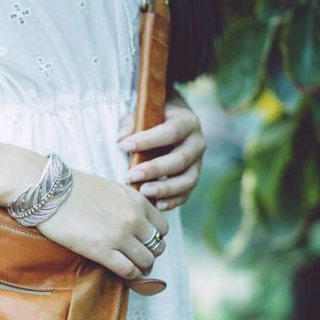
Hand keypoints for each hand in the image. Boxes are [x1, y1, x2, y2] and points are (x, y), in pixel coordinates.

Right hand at [34, 168, 168, 281]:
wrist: (48, 191)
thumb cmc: (73, 189)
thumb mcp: (110, 190)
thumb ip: (127, 205)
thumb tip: (133, 224)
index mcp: (137, 201)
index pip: (162, 227)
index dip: (154, 238)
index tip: (143, 243)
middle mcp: (134, 218)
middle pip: (158, 247)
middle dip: (149, 254)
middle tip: (136, 259)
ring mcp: (120, 235)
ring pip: (146, 261)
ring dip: (140, 268)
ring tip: (130, 269)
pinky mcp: (102, 251)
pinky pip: (128, 271)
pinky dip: (129, 276)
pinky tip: (122, 274)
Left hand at [115, 90, 205, 210]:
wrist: (172, 125)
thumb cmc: (153, 120)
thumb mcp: (141, 115)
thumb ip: (130, 124)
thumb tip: (122, 139)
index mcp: (187, 121)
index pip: (171, 131)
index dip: (148, 140)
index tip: (124, 146)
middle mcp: (197, 143)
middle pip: (180, 159)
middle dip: (154, 169)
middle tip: (130, 175)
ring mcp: (197, 163)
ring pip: (187, 180)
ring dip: (165, 189)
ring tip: (143, 192)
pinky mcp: (192, 179)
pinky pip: (186, 194)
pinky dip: (172, 201)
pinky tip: (156, 204)